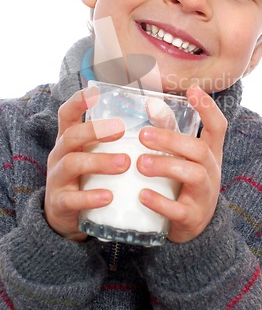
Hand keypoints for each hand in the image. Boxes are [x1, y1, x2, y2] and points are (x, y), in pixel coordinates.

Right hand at [44, 88, 129, 241]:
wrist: (71, 218)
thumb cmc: (93, 177)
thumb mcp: (103, 153)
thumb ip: (127, 133)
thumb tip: (156, 105)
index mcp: (70, 139)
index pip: (67, 114)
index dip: (77, 101)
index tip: (94, 91)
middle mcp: (60, 154)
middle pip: (71, 135)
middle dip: (95, 130)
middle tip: (121, 129)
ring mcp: (57, 179)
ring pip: (72, 164)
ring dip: (99, 161)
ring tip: (125, 163)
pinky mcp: (60, 204)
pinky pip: (72, 199)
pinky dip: (91, 197)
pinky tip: (109, 196)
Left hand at [137, 85, 226, 242]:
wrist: (194, 228)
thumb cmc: (184, 184)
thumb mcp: (182, 157)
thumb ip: (168, 131)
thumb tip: (150, 103)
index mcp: (210, 154)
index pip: (218, 127)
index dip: (208, 108)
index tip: (193, 89)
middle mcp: (211, 172)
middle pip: (199, 150)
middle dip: (171, 140)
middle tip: (143, 135)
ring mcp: (203, 196)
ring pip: (194, 175)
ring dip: (166, 166)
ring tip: (140, 163)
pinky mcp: (191, 218)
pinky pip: (179, 210)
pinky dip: (160, 202)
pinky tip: (142, 195)